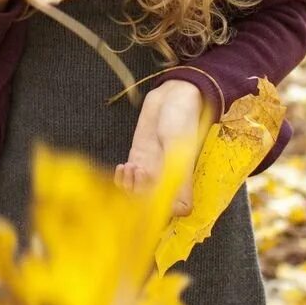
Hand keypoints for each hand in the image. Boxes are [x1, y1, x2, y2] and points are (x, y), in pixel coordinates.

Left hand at [116, 80, 210, 216]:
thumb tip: (182, 211)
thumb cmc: (182, 116)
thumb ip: (177, 176)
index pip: (174, 211)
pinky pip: (129, 181)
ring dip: (128, 187)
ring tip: (130, 167)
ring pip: (136, 195)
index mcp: (183, 181)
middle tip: (137, 172)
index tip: (148, 193)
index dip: (158, 209)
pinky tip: (123, 166)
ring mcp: (152, 172)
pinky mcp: (140, 161)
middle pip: (151, 205)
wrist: (173, 93)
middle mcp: (168, 180)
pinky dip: (122, 180)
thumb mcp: (179, 145)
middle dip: (138, 196)